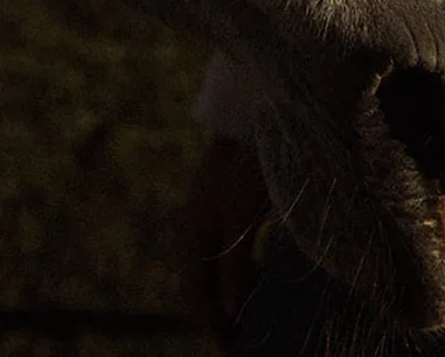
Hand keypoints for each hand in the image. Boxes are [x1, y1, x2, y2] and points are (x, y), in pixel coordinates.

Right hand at [179, 134, 268, 348]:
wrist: (251, 111)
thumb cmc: (248, 162)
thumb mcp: (242, 216)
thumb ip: (235, 266)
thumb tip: (231, 313)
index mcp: (190, 236)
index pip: (195, 299)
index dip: (214, 329)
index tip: (237, 352)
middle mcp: (191, 231)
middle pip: (200, 288)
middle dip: (220, 318)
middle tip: (246, 343)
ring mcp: (204, 220)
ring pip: (212, 273)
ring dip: (228, 298)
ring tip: (252, 322)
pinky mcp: (220, 210)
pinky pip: (222, 256)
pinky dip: (235, 276)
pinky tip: (255, 283)